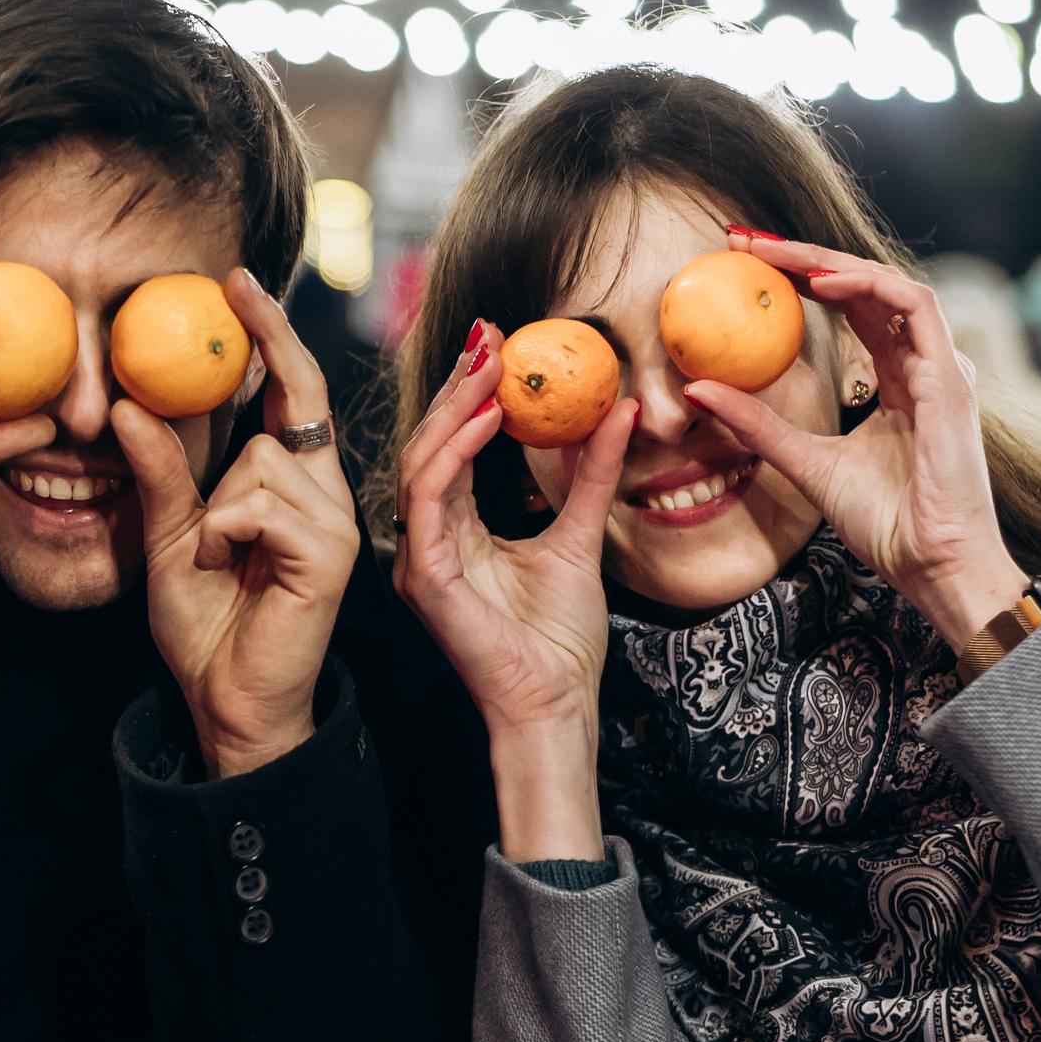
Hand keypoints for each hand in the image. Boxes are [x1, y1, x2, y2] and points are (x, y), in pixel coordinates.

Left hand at [113, 271, 362, 778]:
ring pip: (262, 461)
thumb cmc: (209, 624)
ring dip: (218, 507)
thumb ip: (160, 471)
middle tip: (230, 308)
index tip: (237, 281)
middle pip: (279, 416)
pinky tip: (230, 566)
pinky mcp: (330, 555)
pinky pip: (263, 505)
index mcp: (292, 484)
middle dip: (249, 392)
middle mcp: (324, 494)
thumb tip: (127, 405)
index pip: (292, 391)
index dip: (271, 334)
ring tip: (217, 557)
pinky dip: (228, 531)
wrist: (229, 702)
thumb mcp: (171, 535)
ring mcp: (334, 523)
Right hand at [391, 322, 638, 861]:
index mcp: (457, 535)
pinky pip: (430, 501)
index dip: (472, 396)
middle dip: (458, 387)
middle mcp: (428, 543)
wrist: (557, 705)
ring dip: (454, 409)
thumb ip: (590, 477)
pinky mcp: (425, 579)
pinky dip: (455, 455)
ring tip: (490, 365)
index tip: (502, 346)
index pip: (454, 450)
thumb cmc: (560, 642)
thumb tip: (620, 413)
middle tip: (490, 336)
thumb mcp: (580, 537)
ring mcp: (420, 562)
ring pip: (423, 464)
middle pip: (431, 447)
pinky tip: (486, 421)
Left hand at [683, 235, 1026, 651]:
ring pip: (887, 284)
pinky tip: (821, 282)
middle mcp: (922, 364)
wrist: (931, 563)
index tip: (744, 265)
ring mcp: (939, 367)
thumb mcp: (803, 462)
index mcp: (897, 379)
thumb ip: (758, 424)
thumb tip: (696, 390)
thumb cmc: (883, 522)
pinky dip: (869, 287)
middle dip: (804, 256)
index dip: (801, 279)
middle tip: (744, 241)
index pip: (850, 307)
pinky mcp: (949, 378)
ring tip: (773, 253)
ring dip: (829, 261)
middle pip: (864, 286)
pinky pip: (914, 307)